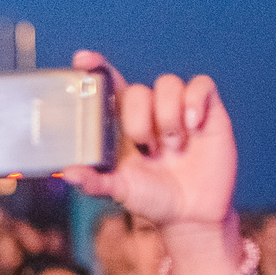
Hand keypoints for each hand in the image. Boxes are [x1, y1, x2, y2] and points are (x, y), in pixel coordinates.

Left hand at [61, 55, 238, 232]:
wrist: (193, 215)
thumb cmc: (154, 200)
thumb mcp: (121, 192)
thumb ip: (95, 182)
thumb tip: (67, 174)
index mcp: (123, 125)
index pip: (108, 86)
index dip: (96, 68)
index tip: (83, 59)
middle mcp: (150, 112)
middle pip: (136, 89)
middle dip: (138, 119)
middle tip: (147, 149)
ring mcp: (179, 110)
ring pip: (168, 83)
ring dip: (168, 115)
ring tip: (174, 146)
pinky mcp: (208, 112)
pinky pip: (202, 85)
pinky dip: (195, 102)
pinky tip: (194, 127)